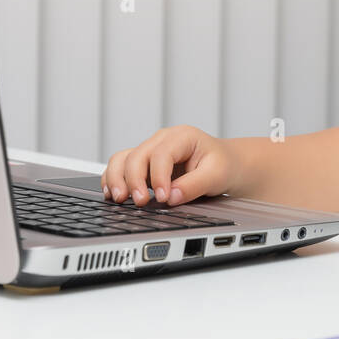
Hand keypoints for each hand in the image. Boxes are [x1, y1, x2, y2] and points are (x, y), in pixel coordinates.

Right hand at [100, 125, 236, 206]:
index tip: (164, 198)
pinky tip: (113, 195)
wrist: (225, 164)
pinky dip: (113, 179)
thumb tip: (171, 198)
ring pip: (122, 159)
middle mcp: (162, 140)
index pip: (162, 154)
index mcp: (182, 136)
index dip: (159, 177)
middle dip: (134, 180)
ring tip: (119, 199)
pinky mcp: (144, 164)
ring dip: (117, 179)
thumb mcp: (217, 174)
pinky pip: (120, 167)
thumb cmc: (222, 165)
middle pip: (137, 155)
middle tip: (141, 202)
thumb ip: (194, 185)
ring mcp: (150, 150)